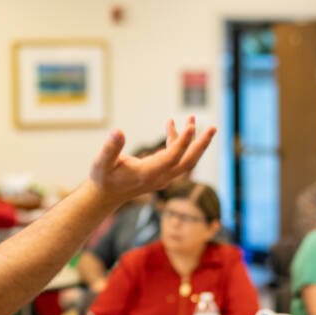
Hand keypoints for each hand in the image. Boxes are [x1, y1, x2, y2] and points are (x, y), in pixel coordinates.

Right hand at [87, 117, 214, 204]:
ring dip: (192, 140)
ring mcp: (163, 177)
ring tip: (192, 118)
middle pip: (188, 162)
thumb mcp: (102, 162)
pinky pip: (176, 157)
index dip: (183, 142)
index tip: (191, 127)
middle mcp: (160, 177)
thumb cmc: (103, 178)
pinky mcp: (161, 173)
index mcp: (148, 174)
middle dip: (202, 144)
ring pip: (185, 159)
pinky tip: (170, 125)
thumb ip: (110, 147)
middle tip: (214, 128)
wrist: (105, 196)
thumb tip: (118, 131)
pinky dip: (177, 142)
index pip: (171, 158)